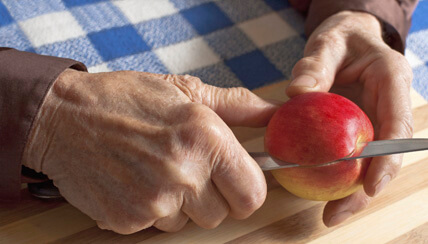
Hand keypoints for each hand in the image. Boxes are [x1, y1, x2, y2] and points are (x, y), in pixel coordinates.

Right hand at [22, 69, 278, 233]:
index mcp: (206, 140)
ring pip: (188, 223)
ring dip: (179, 204)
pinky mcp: (128, 220)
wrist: (63, 117)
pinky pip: (156, 227)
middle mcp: (184, 175)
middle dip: (210, 196)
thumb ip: (237, 106)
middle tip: (187, 169)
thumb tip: (274, 114)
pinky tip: (135, 182)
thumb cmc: (126, 99)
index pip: (252, 195)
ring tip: (155, 171)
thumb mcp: (184, 91)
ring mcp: (154, 203)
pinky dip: (150, 210)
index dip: (245, 189)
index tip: (233, 181)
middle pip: (222, 214)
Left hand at [286, 11, 412, 225]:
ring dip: (352, 191)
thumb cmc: (342, 37)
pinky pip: (352, 156)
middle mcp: (389, 107)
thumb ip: (314, 65)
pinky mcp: (360, 129)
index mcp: (392, 82)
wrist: (347, 39)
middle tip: (336, 214)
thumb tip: (296, 92)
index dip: (388, 160)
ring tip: (329, 214)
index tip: (370, 186)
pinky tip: (319, 191)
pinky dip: (338, 175)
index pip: (397, 125)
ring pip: (371, 162)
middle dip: (367, 190)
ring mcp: (375, 121)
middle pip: (386, 156)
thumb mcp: (328, 43)